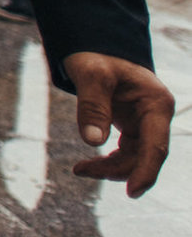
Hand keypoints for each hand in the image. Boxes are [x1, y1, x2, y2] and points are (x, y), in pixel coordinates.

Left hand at [65, 51, 173, 196]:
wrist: (93, 43)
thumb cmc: (95, 54)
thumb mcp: (91, 74)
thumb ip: (92, 106)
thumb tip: (92, 141)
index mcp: (156, 104)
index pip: (156, 147)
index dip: (146, 172)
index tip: (132, 192)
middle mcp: (156, 115)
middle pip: (144, 156)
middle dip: (116, 169)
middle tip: (81, 170)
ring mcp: (145, 122)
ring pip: (134, 157)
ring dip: (110, 167)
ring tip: (80, 169)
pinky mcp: (132, 125)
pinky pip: (126, 151)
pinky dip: (109, 159)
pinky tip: (90, 164)